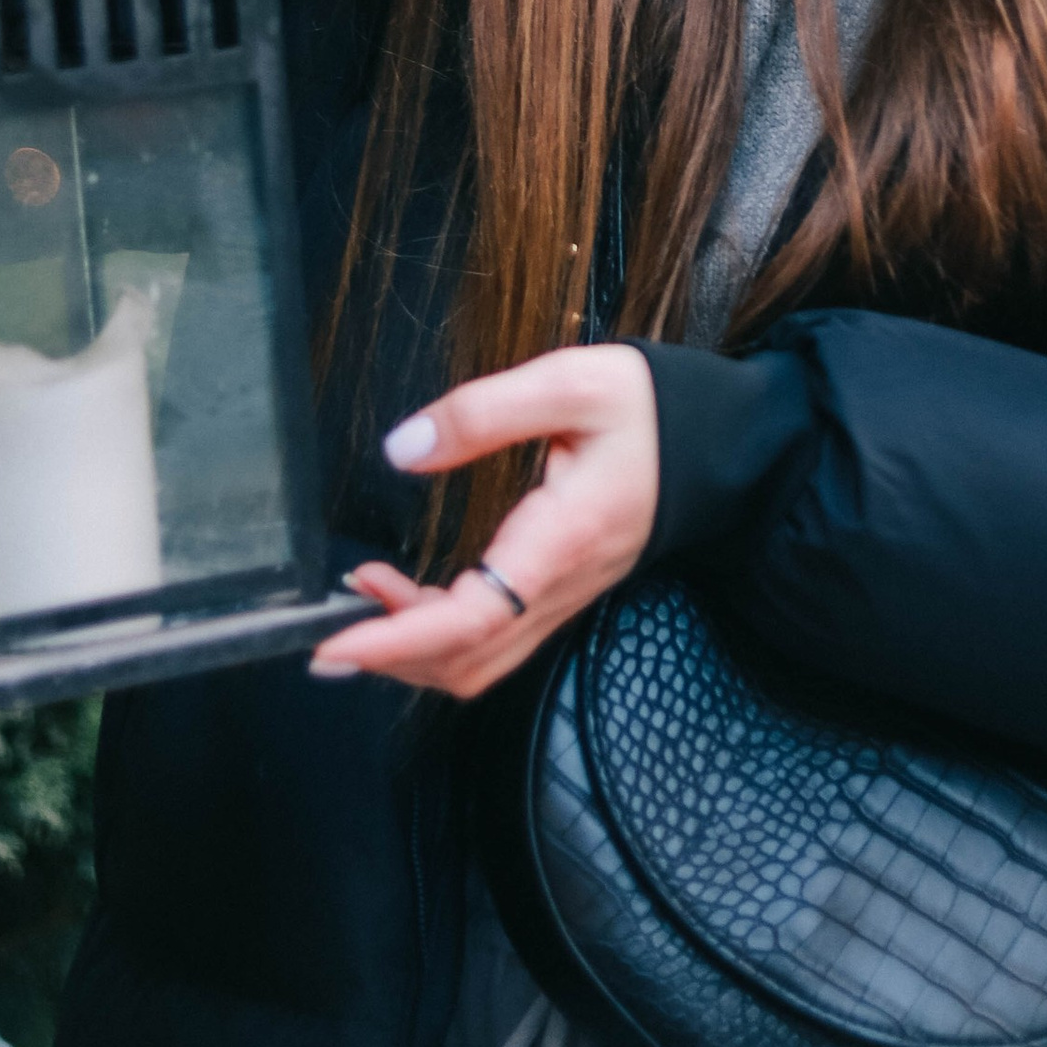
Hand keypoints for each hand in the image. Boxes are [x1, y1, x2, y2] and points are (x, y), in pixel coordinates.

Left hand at [311, 345, 659, 698]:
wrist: (721, 445)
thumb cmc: (651, 412)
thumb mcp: (570, 384)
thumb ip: (481, 412)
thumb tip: (403, 447)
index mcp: (560, 541)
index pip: (470, 619)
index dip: (397, 640)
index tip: (338, 642)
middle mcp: (560, 587)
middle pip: (465, 662)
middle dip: (390, 657)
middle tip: (325, 627)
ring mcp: (561, 598)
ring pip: (477, 663)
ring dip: (411, 651)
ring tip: (359, 606)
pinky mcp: (557, 594)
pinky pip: (492, 640)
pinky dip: (439, 635)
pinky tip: (406, 598)